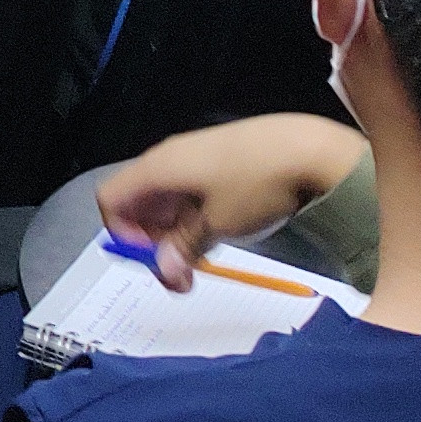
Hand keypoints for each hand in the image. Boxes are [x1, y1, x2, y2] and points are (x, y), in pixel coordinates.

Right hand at [97, 115, 368, 290]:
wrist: (309, 149)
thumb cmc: (256, 184)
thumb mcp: (218, 225)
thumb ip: (184, 248)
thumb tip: (164, 271)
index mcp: (157, 169)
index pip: (111, 199)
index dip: (122, 234)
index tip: (156, 260)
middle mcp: (168, 158)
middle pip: (138, 201)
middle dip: (153, 241)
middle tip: (183, 272)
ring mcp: (194, 156)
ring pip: (166, 199)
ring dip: (176, 232)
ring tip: (206, 256)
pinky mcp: (219, 158)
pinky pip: (190, 190)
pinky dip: (195, 215)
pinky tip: (224, 229)